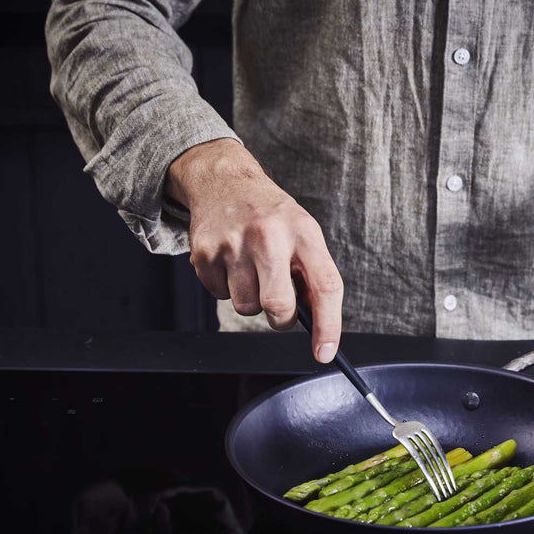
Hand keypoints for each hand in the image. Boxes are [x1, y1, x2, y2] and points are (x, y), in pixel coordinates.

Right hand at [166, 138, 342, 362]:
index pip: (325, 286)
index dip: (328, 325)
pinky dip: (227, 287)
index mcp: (303, 231)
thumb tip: (317, 325)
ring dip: (251, 299)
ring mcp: (233, 243)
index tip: (325, 352)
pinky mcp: (204, 252)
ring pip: (247, 308)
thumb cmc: (272, 216)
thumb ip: (313, 274)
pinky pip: (219, 296)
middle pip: (278, 307)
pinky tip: (231, 261)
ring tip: (251, 268)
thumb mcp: (303, 232)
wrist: (224, 181)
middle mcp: (269, 235)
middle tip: (280, 304)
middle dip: (281, 318)